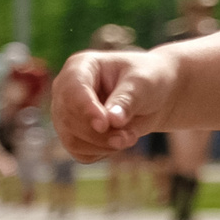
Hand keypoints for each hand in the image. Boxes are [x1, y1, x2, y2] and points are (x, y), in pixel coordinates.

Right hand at [53, 48, 175, 161]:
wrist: (153, 96)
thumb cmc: (147, 80)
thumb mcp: (143, 84)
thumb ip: (126, 100)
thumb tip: (112, 121)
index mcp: (80, 66)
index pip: (72, 90)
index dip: (86, 109)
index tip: (105, 125)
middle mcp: (65, 91)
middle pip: (69, 120)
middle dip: (100, 134)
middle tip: (129, 137)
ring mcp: (66, 115)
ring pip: (73, 141)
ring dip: (103, 146)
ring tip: (130, 138)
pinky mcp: (73, 135)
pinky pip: (81, 153)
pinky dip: (102, 153)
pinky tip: (120, 142)